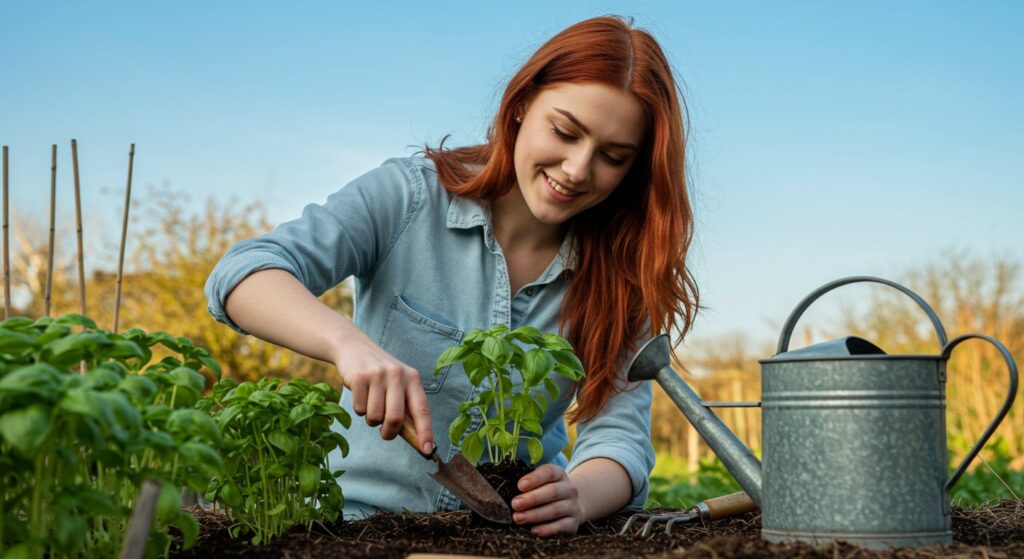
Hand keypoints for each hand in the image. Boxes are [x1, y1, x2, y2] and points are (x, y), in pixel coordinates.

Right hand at [332, 333, 433, 453]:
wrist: (354, 347)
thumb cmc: (380, 375)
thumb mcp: (398, 384)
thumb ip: (406, 408)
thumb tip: (416, 439)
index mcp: (413, 378)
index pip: (422, 409)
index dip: (425, 431)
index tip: (427, 450)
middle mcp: (398, 375)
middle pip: (396, 418)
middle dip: (389, 432)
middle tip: (384, 432)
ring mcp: (378, 375)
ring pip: (375, 416)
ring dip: (371, 419)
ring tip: (370, 403)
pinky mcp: (359, 377)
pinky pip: (359, 409)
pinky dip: (358, 409)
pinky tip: (360, 395)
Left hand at [511, 464, 581, 535]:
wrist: (570, 507)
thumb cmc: (546, 493)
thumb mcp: (540, 484)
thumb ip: (527, 485)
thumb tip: (505, 492)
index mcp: (559, 474)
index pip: (549, 472)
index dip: (535, 478)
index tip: (520, 486)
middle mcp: (569, 489)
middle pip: (552, 491)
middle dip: (532, 499)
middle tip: (515, 504)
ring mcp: (573, 506)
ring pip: (555, 509)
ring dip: (535, 515)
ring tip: (518, 518)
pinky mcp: (574, 523)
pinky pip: (561, 526)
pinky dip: (547, 529)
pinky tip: (534, 530)